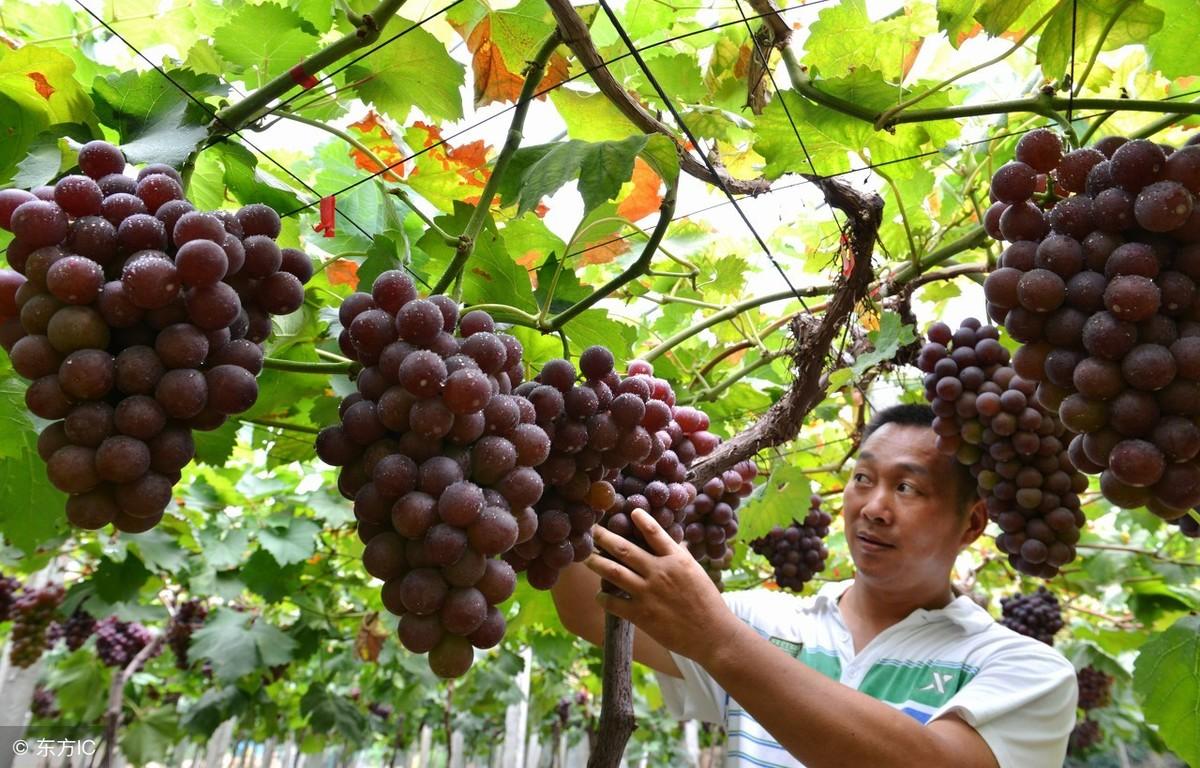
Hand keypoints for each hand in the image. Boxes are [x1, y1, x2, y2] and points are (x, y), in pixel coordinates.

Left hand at [585, 508, 742, 665]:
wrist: (712, 635)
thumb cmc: (707, 602)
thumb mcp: (696, 572)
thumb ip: (680, 555)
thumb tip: (670, 540)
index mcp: (676, 560)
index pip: (655, 533)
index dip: (641, 520)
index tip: (630, 511)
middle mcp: (659, 572)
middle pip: (624, 549)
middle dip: (604, 537)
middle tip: (590, 530)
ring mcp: (648, 593)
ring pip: (613, 572)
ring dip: (596, 563)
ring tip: (585, 558)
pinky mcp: (642, 615)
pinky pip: (614, 603)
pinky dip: (603, 598)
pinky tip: (599, 595)